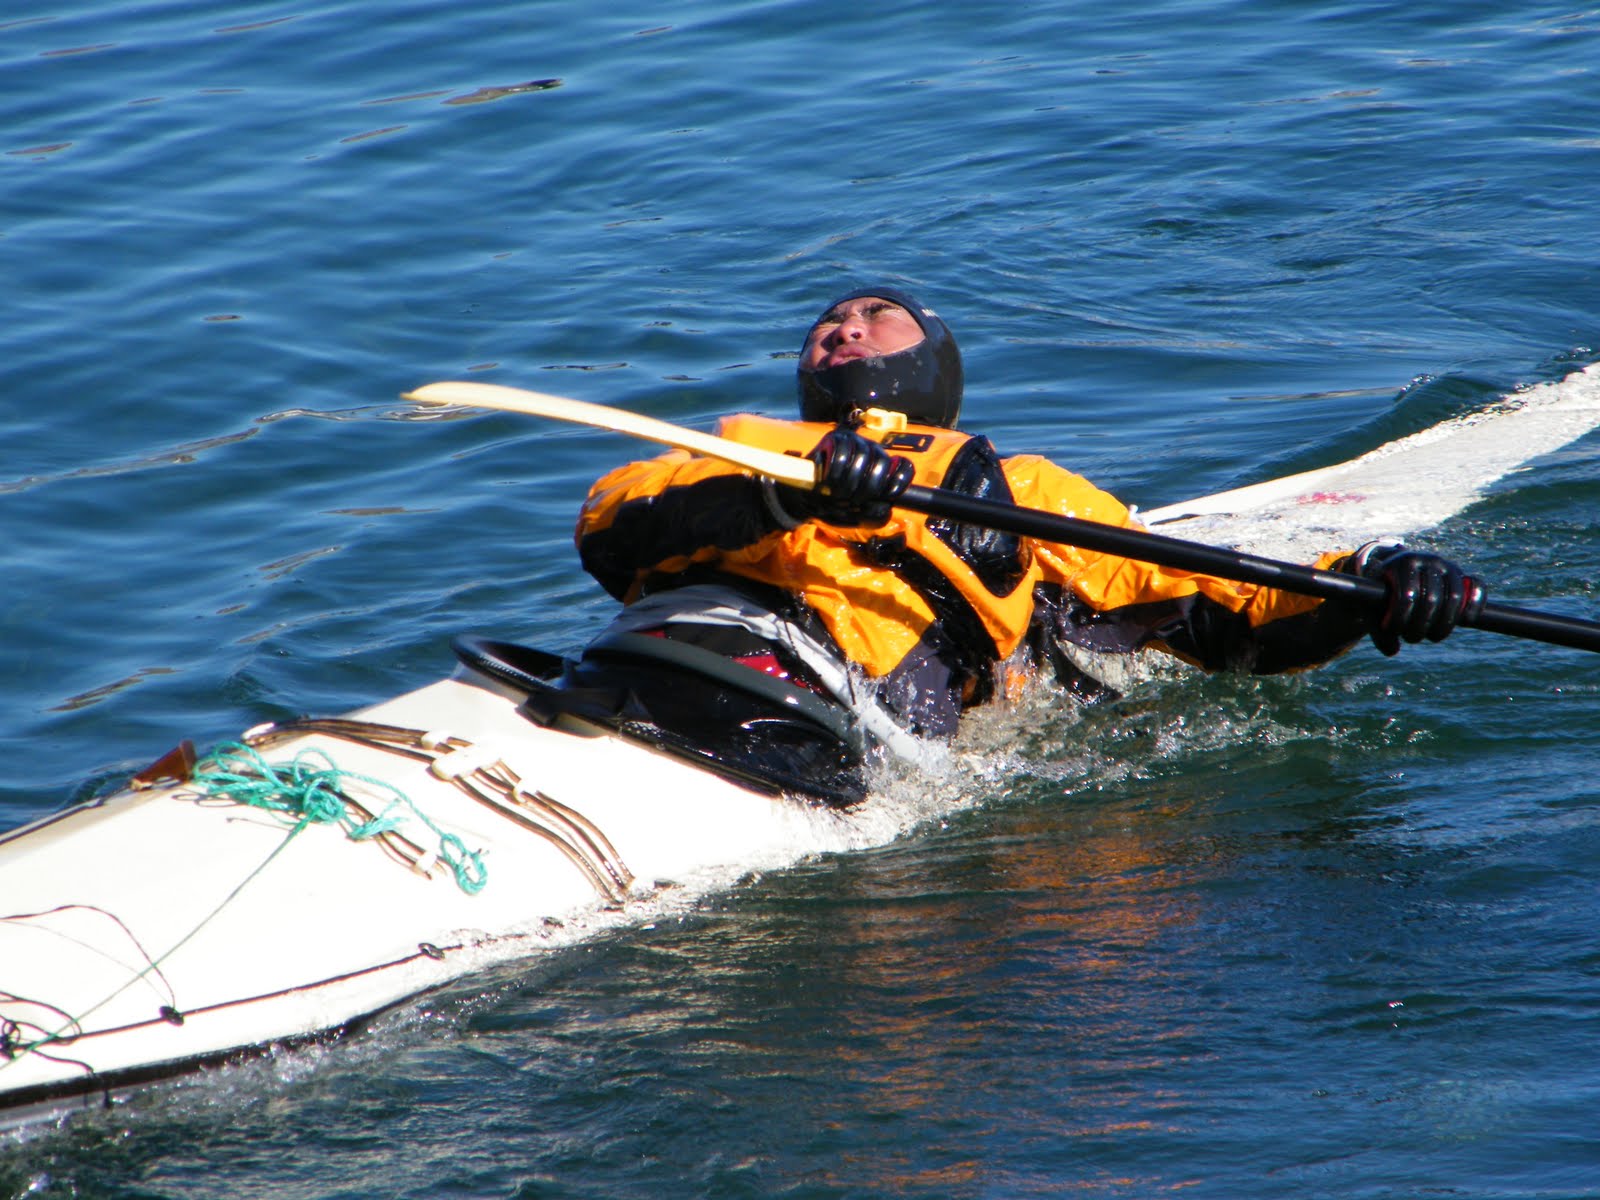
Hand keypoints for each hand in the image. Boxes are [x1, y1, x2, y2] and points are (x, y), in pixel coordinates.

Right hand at [767, 428, 912, 527]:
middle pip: (882, 462)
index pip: (904, 466)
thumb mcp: (857, 516)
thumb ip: (875, 516)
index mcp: (883, 467)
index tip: (889, 495)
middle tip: (853, 501)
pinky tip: (827, 481)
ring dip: (848, 481)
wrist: (804, 497)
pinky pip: (840, 452)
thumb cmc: (834, 505)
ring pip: (861, 457)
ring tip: (837, 494)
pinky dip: (834, 471)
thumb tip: (885, 507)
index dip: (899, 480)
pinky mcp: (834, 438)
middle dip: (868, 487)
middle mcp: (872, 450)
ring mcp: (854, 441)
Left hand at [1342, 543, 1482, 655]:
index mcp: (1401, 565)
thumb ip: (1378, 629)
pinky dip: (1475, 605)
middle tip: (1412, 638)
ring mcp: (1447, 566)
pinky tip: (1467, 621)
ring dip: (1444, 624)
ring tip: (1432, 636)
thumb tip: (1393, 650)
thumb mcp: (1372, 606)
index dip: (1400, 619)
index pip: (1406, 597)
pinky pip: (1477, 587)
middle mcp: (1427, 561)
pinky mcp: (1463, 575)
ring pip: (1455, 596)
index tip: (1393, 631)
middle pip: (1432, 600)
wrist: (1395, 568)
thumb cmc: (1382, 593)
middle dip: (1421, 626)